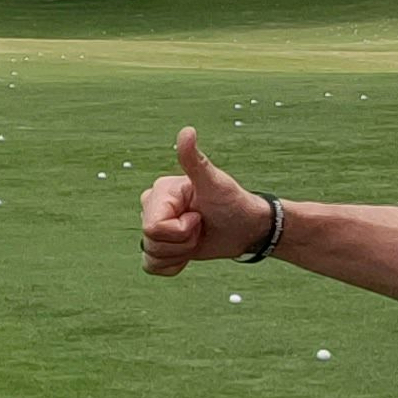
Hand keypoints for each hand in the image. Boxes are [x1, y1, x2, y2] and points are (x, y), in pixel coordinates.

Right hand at [139, 128, 268, 275]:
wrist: (246, 228)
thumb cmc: (233, 203)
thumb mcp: (215, 183)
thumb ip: (195, 161)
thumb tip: (187, 131)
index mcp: (160, 191)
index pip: (154, 227)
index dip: (180, 231)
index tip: (199, 216)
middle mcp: (152, 207)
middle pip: (151, 241)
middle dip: (181, 243)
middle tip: (201, 226)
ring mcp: (155, 227)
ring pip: (151, 255)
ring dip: (180, 254)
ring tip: (198, 236)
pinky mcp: (159, 246)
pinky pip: (151, 265)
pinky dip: (173, 266)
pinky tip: (188, 253)